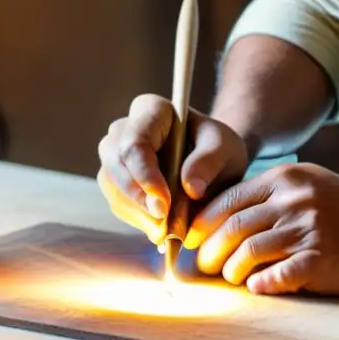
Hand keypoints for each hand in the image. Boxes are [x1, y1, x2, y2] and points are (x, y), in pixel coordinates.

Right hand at [97, 94, 249, 243]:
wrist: (213, 163)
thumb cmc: (218, 148)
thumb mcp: (226, 148)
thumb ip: (210, 161)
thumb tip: (190, 187)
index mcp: (150, 110)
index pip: (135, 142)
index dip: (145, 175)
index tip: (164, 203)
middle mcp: (124, 129)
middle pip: (115, 164)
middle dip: (138, 197)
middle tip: (165, 223)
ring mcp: (115, 155)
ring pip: (112, 186)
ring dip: (137, 213)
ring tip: (167, 229)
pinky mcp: (116, 182)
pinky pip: (118, 203)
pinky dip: (138, 220)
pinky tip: (161, 227)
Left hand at [182, 162, 338, 295]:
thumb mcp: (308, 184)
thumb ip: (269, 195)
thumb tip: (223, 218)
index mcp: (284, 179)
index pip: (227, 200)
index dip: (202, 224)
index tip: (191, 240)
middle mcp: (293, 201)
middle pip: (231, 227)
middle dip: (208, 250)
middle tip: (203, 265)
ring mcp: (306, 230)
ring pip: (247, 252)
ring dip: (231, 270)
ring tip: (231, 277)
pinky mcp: (319, 260)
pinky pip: (276, 276)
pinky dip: (260, 284)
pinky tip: (257, 287)